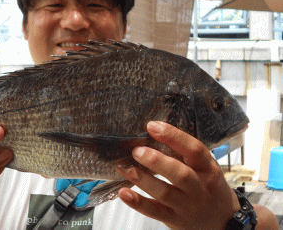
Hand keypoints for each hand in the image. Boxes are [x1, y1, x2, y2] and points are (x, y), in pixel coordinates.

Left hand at [116, 121, 240, 229]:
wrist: (223, 221)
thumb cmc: (208, 186)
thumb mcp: (205, 166)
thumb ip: (184, 152)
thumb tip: (152, 130)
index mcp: (208, 168)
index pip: (194, 149)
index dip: (173, 136)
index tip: (152, 126)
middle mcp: (199, 187)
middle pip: (179, 174)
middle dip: (156, 161)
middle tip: (136, 151)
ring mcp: (187, 205)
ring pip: (164, 193)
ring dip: (142, 179)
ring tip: (124, 168)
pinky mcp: (175, 219)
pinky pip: (155, 212)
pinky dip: (138, 203)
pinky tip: (124, 193)